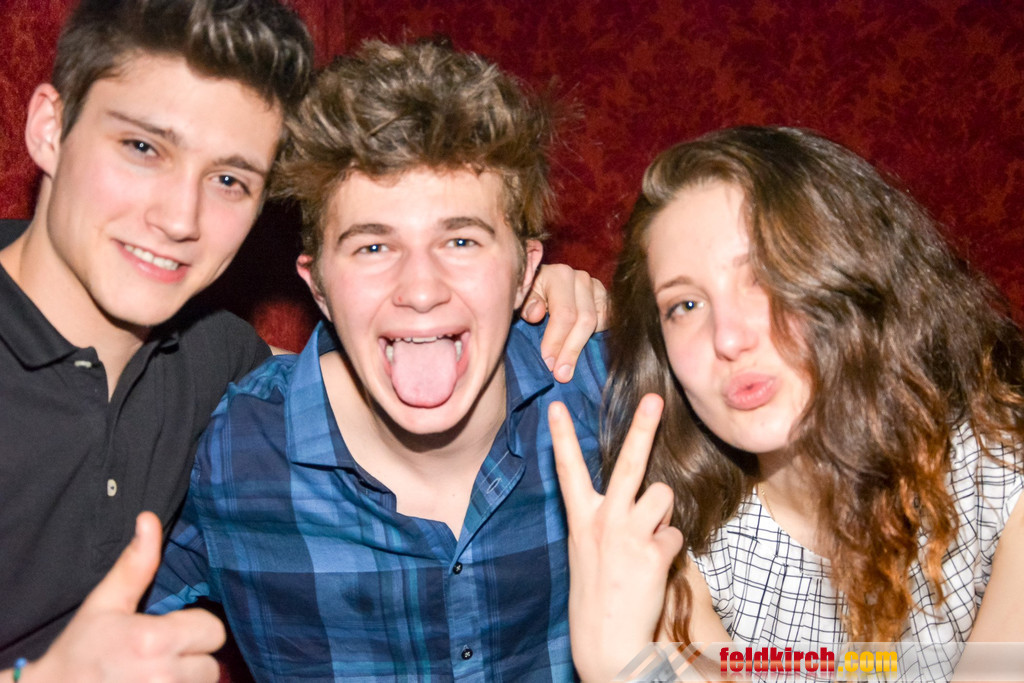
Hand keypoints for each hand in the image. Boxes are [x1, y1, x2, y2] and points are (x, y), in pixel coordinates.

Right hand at [20, 512, 224, 681]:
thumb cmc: (78, 651)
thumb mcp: (105, 603)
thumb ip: (134, 565)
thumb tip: (149, 520)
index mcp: (154, 640)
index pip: (213, 631)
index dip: (195, 630)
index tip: (169, 633)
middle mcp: (163, 676)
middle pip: (211, 665)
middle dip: (191, 660)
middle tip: (159, 657)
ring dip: (185, 681)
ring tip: (153, 675)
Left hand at [521, 264, 608, 382]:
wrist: (541, 288)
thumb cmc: (527, 296)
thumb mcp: (520, 298)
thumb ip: (527, 303)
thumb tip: (536, 313)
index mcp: (558, 275)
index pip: (564, 313)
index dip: (556, 341)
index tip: (547, 364)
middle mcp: (581, 278)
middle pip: (584, 320)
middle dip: (570, 350)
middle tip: (560, 374)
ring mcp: (596, 288)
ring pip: (597, 323)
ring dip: (581, 349)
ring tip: (568, 371)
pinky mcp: (606, 299)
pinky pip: (607, 322)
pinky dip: (595, 339)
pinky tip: (582, 355)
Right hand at [549, 394, 682, 682]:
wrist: (605, 640)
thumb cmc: (597, 593)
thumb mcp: (588, 549)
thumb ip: (607, 519)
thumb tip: (644, 498)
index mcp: (582, 518)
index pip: (567, 470)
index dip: (560, 436)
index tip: (554, 405)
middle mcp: (603, 519)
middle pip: (627, 463)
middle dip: (641, 427)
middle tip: (652, 399)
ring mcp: (629, 534)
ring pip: (663, 494)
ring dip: (662, 513)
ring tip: (648, 539)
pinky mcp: (653, 551)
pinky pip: (675, 533)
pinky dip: (669, 548)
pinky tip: (653, 567)